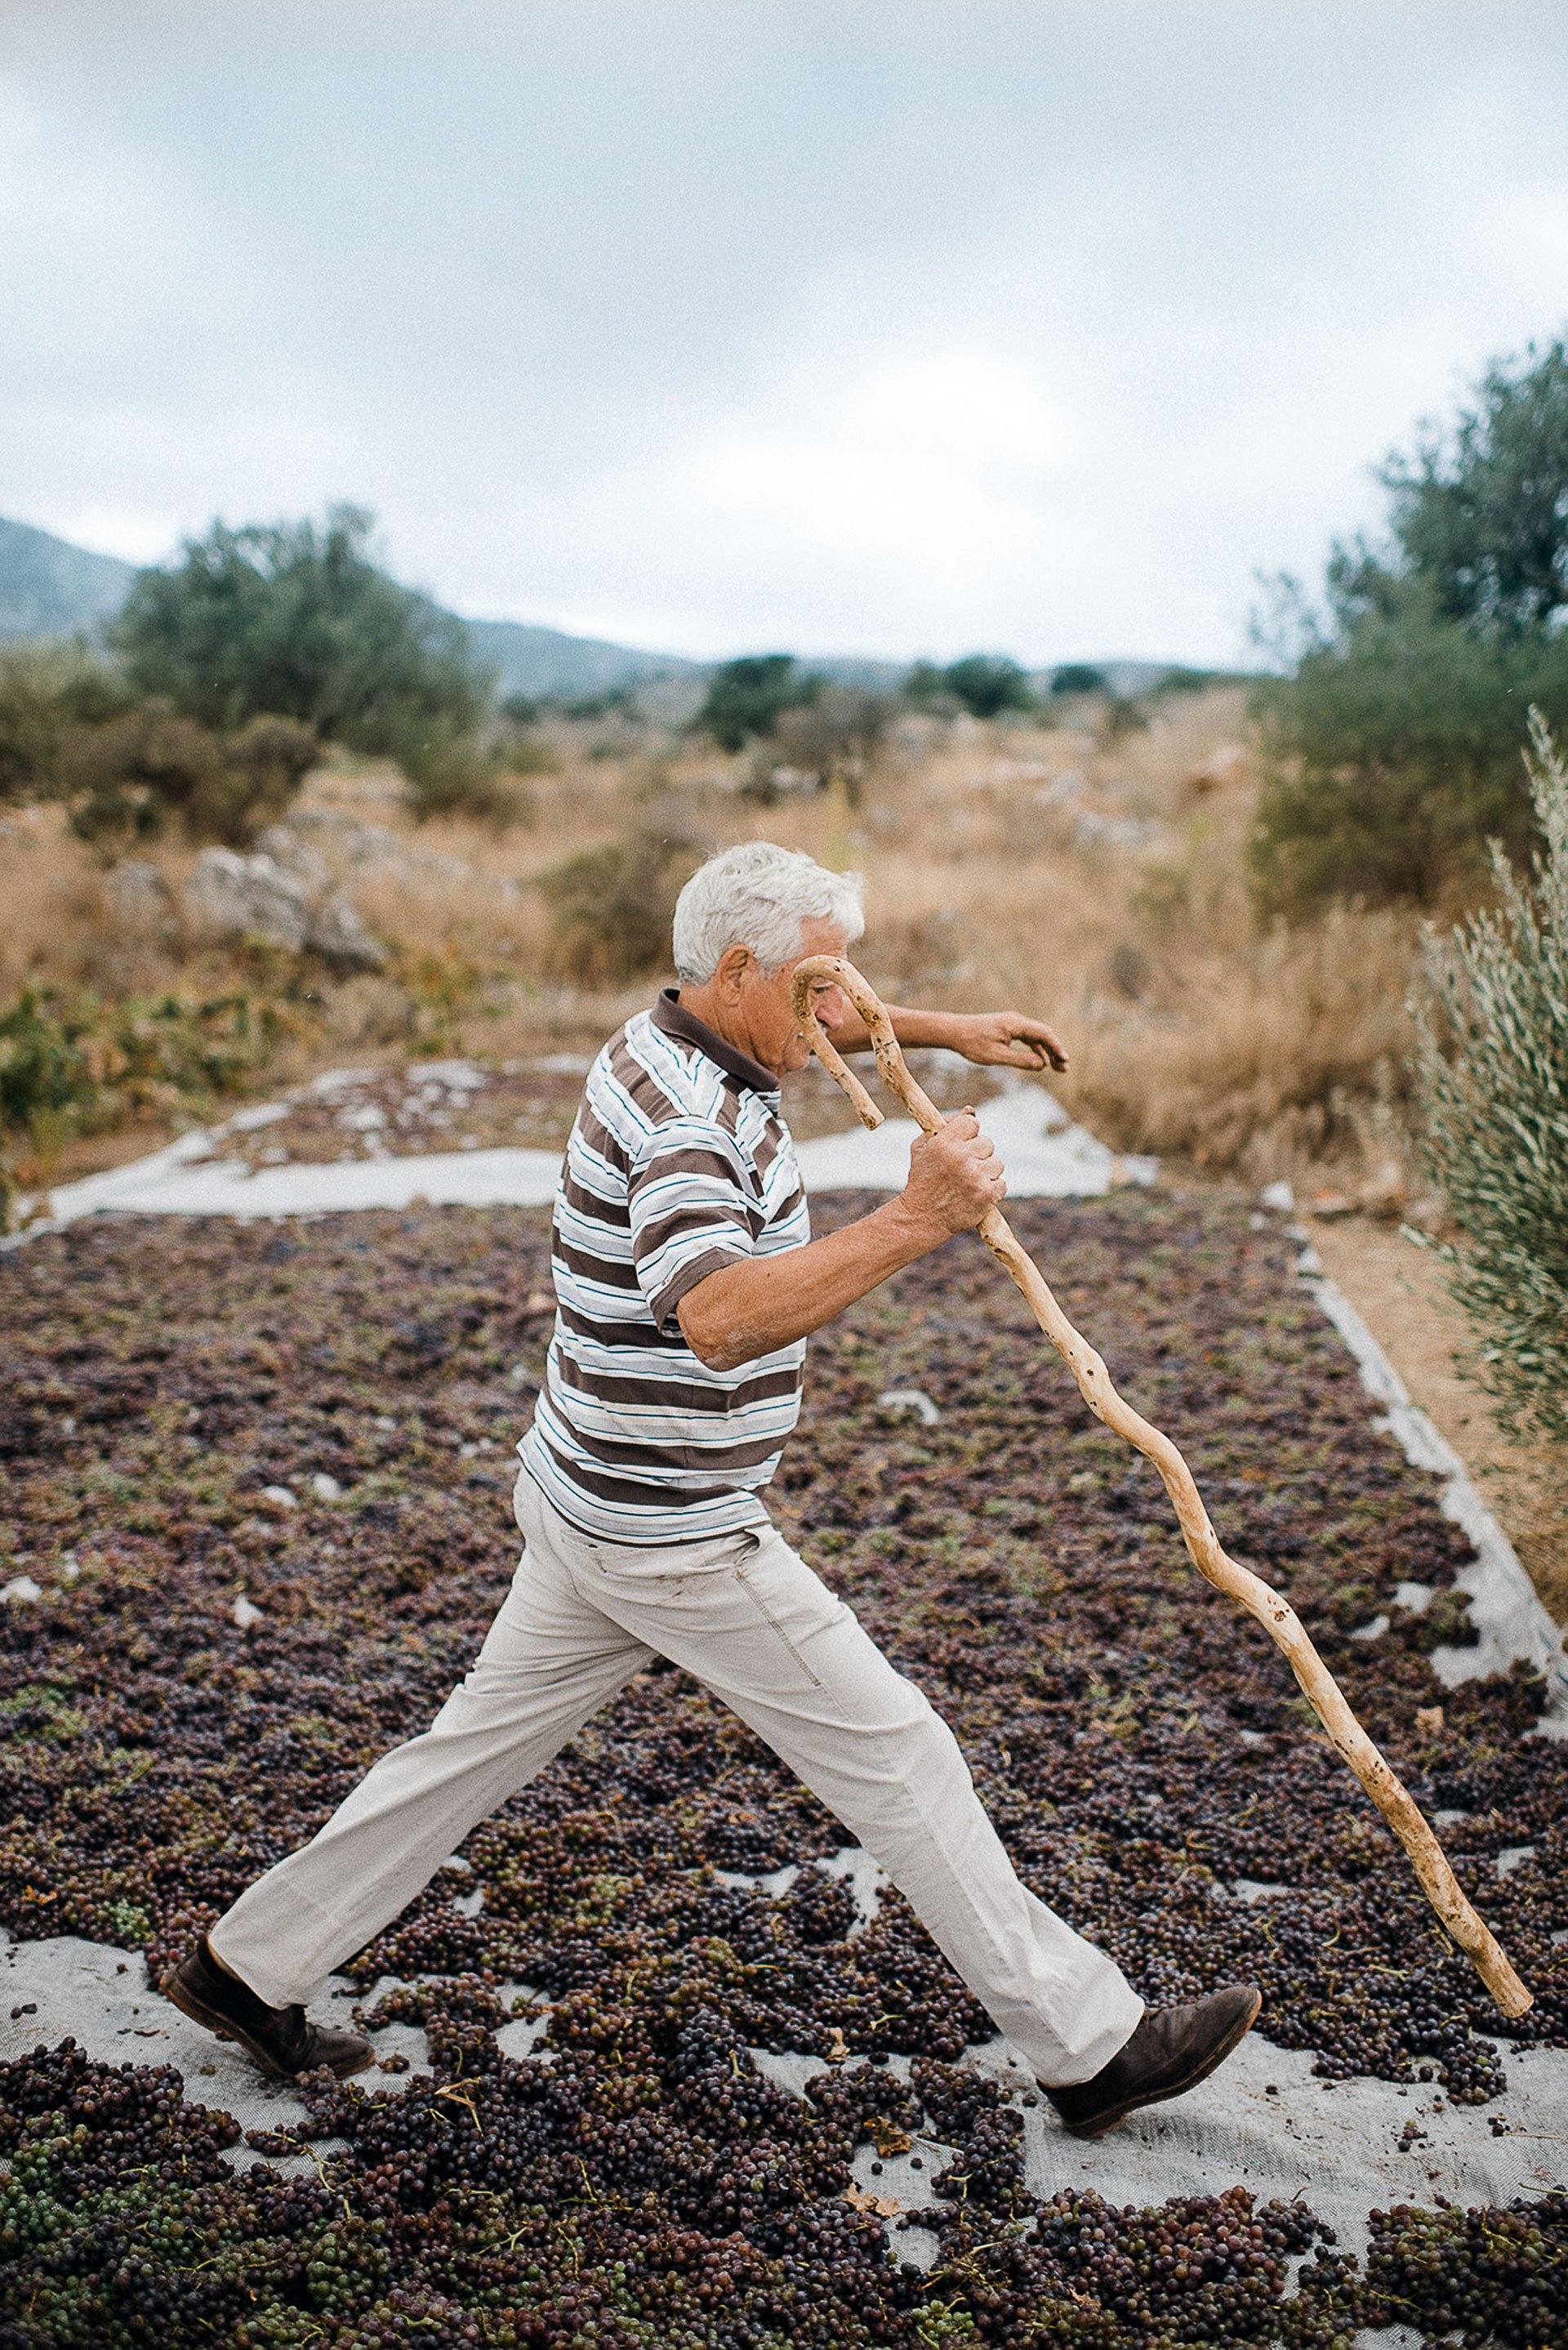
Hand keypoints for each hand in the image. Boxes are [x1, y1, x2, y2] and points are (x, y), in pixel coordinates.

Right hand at [900, 1109, 1006, 1238]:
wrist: (922, 1218)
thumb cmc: (922, 1180)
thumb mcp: (921, 1148)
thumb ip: (945, 1125)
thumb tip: (970, 1111)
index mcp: (945, 1143)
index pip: (971, 1123)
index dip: (968, 1133)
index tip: (962, 1144)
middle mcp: (962, 1158)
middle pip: (987, 1143)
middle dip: (977, 1154)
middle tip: (963, 1167)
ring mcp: (976, 1177)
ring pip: (996, 1163)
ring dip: (986, 1172)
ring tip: (968, 1182)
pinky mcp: (987, 1195)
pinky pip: (1001, 1183)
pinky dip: (991, 1189)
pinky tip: (975, 1193)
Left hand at [947, 1010, 1068, 1073]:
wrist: (954, 1031)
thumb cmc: (972, 1043)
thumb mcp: (997, 1056)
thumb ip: (1020, 1061)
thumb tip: (1042, 1065)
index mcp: (1016, 1024)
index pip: (1044, 1034)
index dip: (1057, 1048)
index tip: (1065, 1061)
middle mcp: (1017, 1021)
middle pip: (1043, 1035)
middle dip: (1055, 1052)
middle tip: (1064, 1069)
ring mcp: (1012, 1024)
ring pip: (1036, 1037)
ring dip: (1046, 1052)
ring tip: (1056, 1068)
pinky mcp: (1007, 1029)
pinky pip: (1027, 1038)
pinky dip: (1035, 1050)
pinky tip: (1040, 1062)